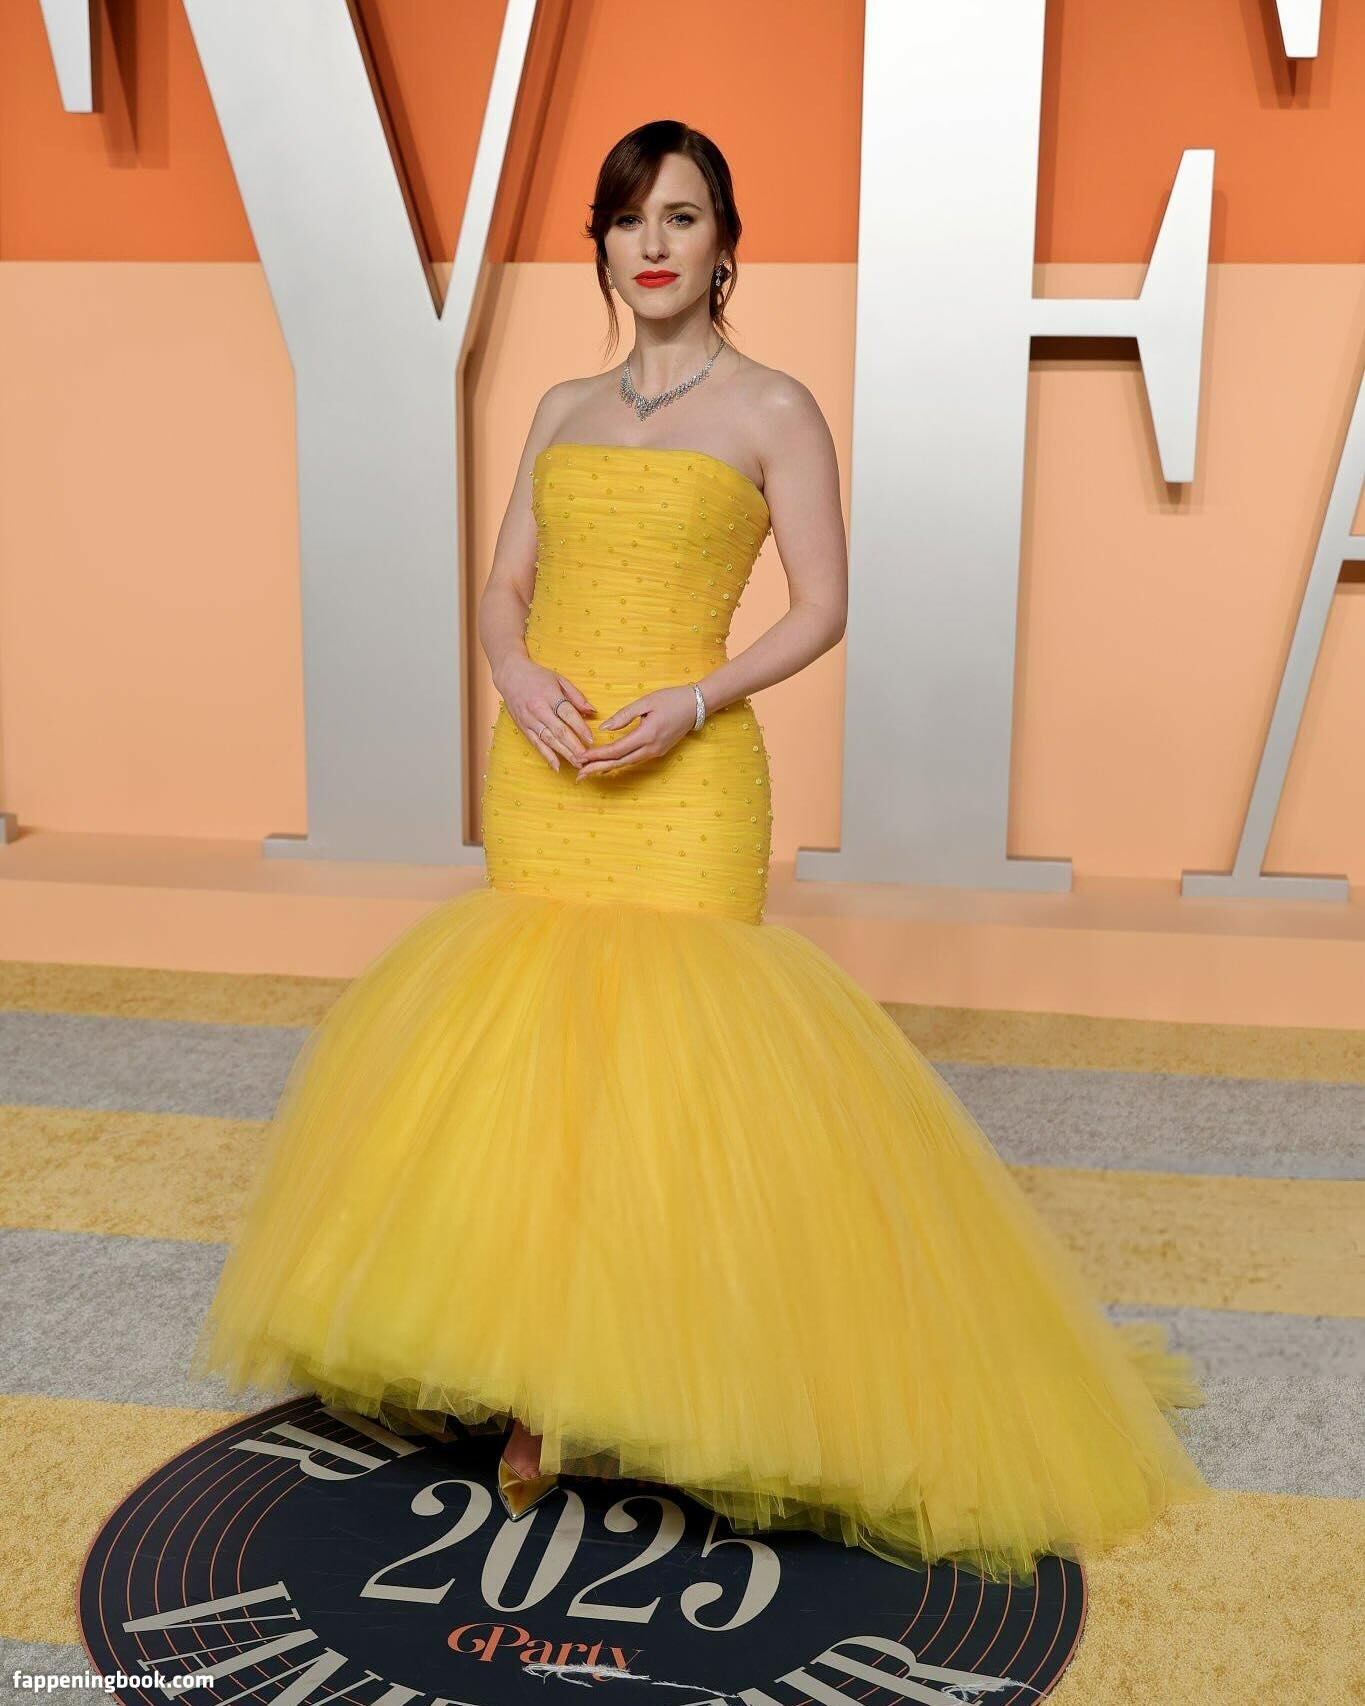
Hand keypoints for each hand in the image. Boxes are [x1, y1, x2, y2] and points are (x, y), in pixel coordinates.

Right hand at [496, 656, 594, 771]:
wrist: (510, 675)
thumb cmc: (537, 676)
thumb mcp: (559, 680)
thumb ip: (576, 696)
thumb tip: (592, 711)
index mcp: (550, 695)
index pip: (568, 714)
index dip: (580, 728)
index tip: (591, 739)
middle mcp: (539, 709)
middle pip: (559, 731)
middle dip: (574, 746)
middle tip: (587, 758)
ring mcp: (530, 720)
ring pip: (549, 740)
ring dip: (564, 753)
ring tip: (577, 764)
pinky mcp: (523, 727)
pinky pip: (536, 744)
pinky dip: (547, 756)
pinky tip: (556, 766)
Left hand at [576, 684, 698, 779]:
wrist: (696, 705)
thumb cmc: (671, 699)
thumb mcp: (646, 702)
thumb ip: (623, 715)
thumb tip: (603, 728)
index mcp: (647, 735)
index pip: (616, 749)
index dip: (597, 755)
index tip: (580, 757)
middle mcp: (651, 748)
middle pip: (619, 762)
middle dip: (598, 769)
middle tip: (579, 775)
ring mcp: (655, 752)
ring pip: (626, 763)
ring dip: (606, 768)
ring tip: (588, 772)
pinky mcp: (657, 751)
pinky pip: (633, 760)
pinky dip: (618, 763)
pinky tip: (607, 766)